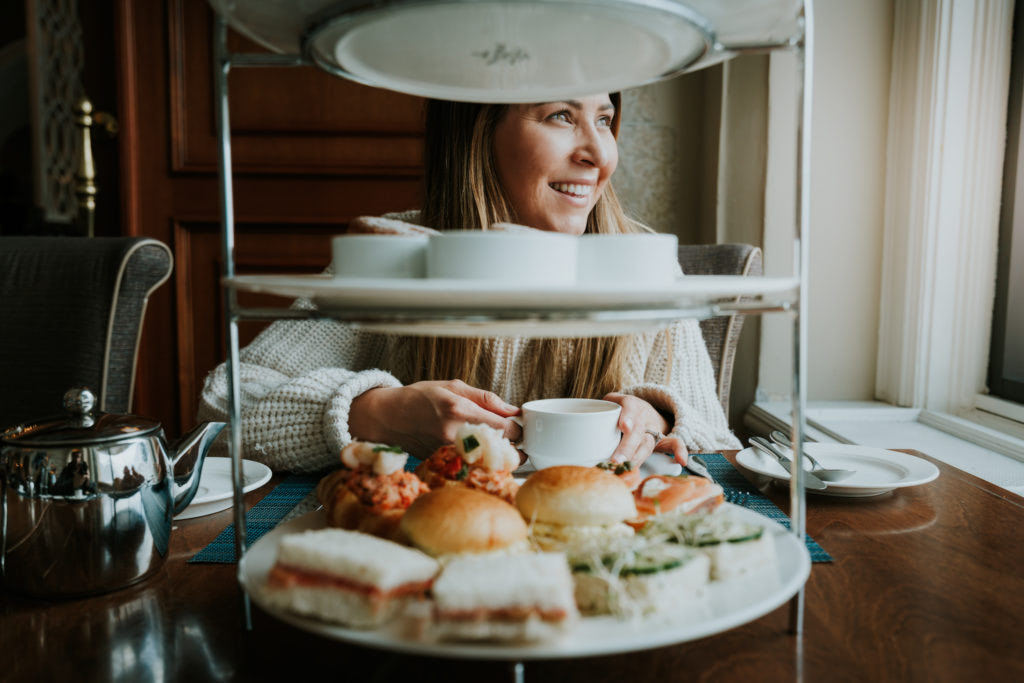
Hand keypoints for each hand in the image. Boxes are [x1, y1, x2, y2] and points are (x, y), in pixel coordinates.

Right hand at [349, 380, 521, 457]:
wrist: (388, 417)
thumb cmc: (420, 397)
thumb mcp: (454, 387)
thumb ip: (487, 399)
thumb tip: (515, 411)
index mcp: (460, 410)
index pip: (506, 428)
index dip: (519, 430)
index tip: (520, 428)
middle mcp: (454, 434)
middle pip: (500, 449)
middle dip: (512, 447)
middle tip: (514, 441)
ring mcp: (446, 452)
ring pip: (486, 462)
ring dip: (497, 457)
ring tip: (499, 449)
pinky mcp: (441, 464)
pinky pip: (469, 466)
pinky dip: (479, 462)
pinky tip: (478, 454)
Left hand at [603, 392, 687, 467]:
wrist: (644, 410)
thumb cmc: (620, 409)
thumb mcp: (609, 403)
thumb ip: (598, 411)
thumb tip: (584, 427)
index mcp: (630, 405)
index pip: (629, 407)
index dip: (627, 416)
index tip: (624, 426)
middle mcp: (643, 417)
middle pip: (636, 432)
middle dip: (627, 447)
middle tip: (616, 460)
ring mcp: (653, 429)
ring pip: (647, 443)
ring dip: (638, 457)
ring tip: (626, 468)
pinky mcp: (662, 440)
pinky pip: (673, 443)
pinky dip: (679, 450)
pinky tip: (681, 460)